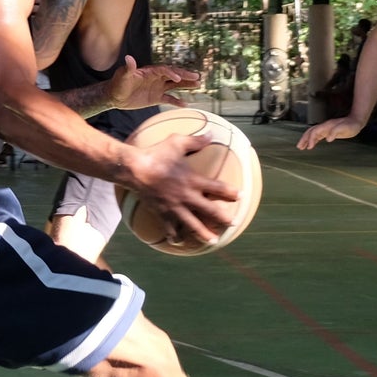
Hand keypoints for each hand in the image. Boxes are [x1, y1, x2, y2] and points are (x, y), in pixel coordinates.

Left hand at [107, 56, 198, 110]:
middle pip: (173, 75)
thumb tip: (128, 58)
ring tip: (198, 85)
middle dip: (185, 76)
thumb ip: (128, 68)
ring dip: (186, 85)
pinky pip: (169, 99)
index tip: (177, 78)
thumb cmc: (118, 84)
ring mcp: (157, 88)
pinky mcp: (156, 98)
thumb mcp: (122, 76)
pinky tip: (185, 104)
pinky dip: (177, 101)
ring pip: (175, 85)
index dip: (171, 73)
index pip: (164, 70)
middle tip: (197, 76)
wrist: (115, 96)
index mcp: (150, 71)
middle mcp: (156, 78)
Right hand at [127, 131, 238, 245]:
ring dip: (204, 234)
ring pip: (193, 225)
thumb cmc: (157, 154)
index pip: (218, 188)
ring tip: (213, 241)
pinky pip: (170, 229)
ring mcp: (175, 207)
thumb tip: (211, 134)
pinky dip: (175, 237)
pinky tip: (178, 242)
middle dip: (223, 219)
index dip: (231, 192)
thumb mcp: (177, 142)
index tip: (241, 196)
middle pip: (210, 211)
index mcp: (193, 180)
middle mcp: (187, 196)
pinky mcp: (162, 213)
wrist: (135, 169)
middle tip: (232, 224)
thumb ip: (196, 140)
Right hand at [297, 116, 363, 150]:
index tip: (309, 147)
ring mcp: (326, 128)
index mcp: (327, 126)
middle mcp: (325, 126)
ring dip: (306, 139)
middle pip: (311, 131)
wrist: (356, 121)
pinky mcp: (328, 131)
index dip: (311, 139)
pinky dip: (312, 140)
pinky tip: (311, 145)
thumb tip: (328, 139)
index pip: (315, 132)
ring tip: (301, 147)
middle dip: (304, 139)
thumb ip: (336, 132)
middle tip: (299, 147)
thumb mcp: (346, 129)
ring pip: (312, 133)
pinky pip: (317, 135)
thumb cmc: (352, 125)